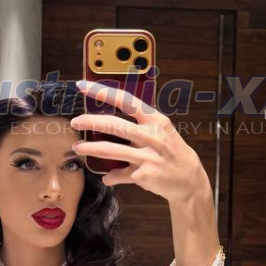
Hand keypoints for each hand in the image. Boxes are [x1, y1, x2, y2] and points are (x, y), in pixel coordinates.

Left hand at [70, 80, 207, 204]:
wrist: (190, 179)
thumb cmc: (172, 151)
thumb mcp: (162, 129)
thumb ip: (140, 122)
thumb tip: (112, 118)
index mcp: (155, 119)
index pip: (126, 100)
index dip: (103, 92)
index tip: (84, 86)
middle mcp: (151, 136)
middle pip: (114, 125)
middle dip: (90, 122)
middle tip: (75, 121)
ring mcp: (147, 156)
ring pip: (111, 151)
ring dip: (90, 149)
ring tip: (78, 148)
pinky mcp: (144, 175)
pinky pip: (119, 174)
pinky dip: (111, 177)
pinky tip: (107, 177)